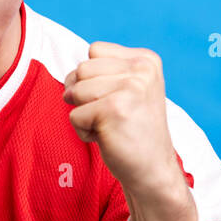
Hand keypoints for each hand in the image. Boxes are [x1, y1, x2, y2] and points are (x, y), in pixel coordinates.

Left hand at [63, 42, 196, 220]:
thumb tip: (68, 78)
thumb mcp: (129, 89)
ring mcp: (130, 88)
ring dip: (84, 114)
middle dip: (84, 96)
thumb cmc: (132, 130)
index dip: (92, 78)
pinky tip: (108, 138)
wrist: (152, 169)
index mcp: (146, 60)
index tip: (116, 100)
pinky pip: (74, 115)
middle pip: (81, 69)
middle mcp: (142, 70)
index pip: (94, 51)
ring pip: (74, 91)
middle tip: (111, 116)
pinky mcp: (114, 110)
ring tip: (110, 126)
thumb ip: (104, 71)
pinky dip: (83, 132)